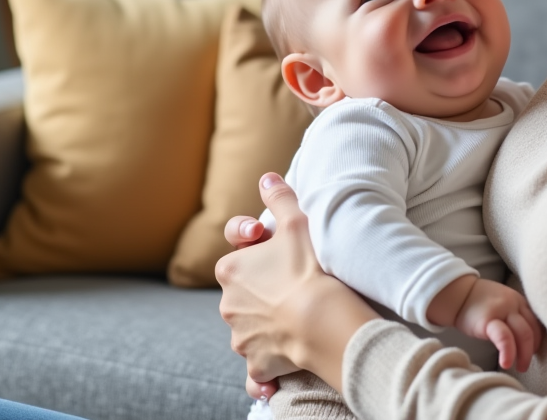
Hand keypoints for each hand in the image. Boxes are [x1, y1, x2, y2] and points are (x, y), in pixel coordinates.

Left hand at [216, 173, 379, 395]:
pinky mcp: (256, 362)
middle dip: (262, 294)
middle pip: (244, 296)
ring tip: (295, 321)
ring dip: (267, 326)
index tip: (277, 258)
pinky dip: (267, 368)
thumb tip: (267, 176)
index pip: (235, 261)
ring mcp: (240, 335)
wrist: (320, 319)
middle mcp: (227, 304)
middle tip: (292, 288)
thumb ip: (280, 197)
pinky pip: (258, 367)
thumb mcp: (295, 223)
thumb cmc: (308, 267)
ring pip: (251, 328)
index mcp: (229, 269)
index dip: (256, 258)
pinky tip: (282, 369)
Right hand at [455, 279, 542, 371]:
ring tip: (520, 367)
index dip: (538, 341)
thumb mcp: (503, 302)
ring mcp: (501, 311)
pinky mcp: (487, 320)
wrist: (457, 294)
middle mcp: (514, 303)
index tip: (532, 353)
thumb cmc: (480, 302)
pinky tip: (506, 363)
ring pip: (523, 334)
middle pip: (532, 330)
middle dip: (532, 351)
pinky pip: (504, 338)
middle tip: (525, 364)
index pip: (537, 323)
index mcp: (519, 301)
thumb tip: (529, 340)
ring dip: (525, 355)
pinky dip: (509, 352)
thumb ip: (516, 315)